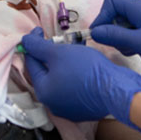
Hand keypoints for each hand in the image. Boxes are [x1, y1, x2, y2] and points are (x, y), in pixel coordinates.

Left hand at [21, 28, 140, 130]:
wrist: (116, 89)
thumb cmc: (85, 69)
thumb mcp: (59, 52)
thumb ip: (38, 46)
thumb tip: (24, 41)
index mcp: (43, 91)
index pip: (31, 63)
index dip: (33, 43)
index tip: (40, 30)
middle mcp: (52, 104)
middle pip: (46, 73)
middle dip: (50, 54)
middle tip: (60, 41)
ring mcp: (69, 108)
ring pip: (60, 80)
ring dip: (63, 64)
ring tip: (74, 50)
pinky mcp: (84, 109)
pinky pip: (73, 88)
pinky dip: (74, 75)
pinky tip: (84, 65)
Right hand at [89, 0, 140, 88]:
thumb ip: (117, 36)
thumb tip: (94, 31)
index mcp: (140, 8)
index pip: (111, 1)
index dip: (102, 16)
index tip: (100, 35)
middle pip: (113, 13)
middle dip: (111, 30)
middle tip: (119, 44)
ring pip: (119, 25)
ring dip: (119, 39)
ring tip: (132, 49)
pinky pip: (128, 34)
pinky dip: (127, 43)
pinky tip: (137, 51)